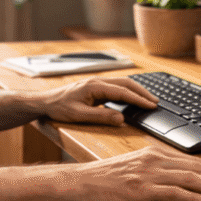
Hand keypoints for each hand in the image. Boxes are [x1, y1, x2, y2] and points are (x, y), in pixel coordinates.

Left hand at [39, 76, 157, 125]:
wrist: (45, 102)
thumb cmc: (59, 108)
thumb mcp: (79, 116)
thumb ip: (101, 117)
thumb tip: (121, 118)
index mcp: (95, 86)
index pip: (122, 92)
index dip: (138, 99)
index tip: (151, 105)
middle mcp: (97, 82)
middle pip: (126, 83)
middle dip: (142, 92)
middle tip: (155, 102)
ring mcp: (96, 83)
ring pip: (122, 83)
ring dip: (136, 90)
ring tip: (148, 99)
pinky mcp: (95, 87)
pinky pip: (116, 86)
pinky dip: (127, 91)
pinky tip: (132, 98)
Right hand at [56, 145, 200, 200]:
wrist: (78, 182)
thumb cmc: (101, 180)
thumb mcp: (132, 171)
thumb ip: (153, 174)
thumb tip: (174, 185)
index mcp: (152, 153)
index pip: (191, 161)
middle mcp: (153, 159)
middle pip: (196, 168)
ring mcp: (148, 173)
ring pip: (191, 179)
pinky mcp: (142, 189)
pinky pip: (176, 193)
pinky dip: (197, 199)